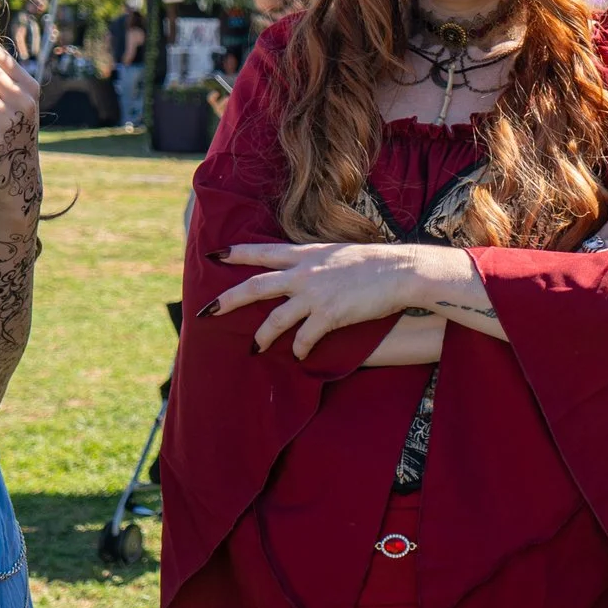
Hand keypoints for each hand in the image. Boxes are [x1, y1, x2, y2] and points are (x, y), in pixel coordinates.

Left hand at [207, 241, 450, 357]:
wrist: (401, 270)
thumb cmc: (375, 263)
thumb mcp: (338, 253)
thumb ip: (316, 262)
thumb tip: (302, 271)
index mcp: (306, 254)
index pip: (263, 251)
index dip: (237, 253)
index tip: (215, 255)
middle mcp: (304, 272)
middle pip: (255, 286)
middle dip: (228, 300)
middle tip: (206, 312)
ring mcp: (315, 294)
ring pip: (275, 319)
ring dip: (262, 337)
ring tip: (254, 349)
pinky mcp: (329, 315)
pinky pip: (304, 338)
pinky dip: (299, 349)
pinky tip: (299, 356)